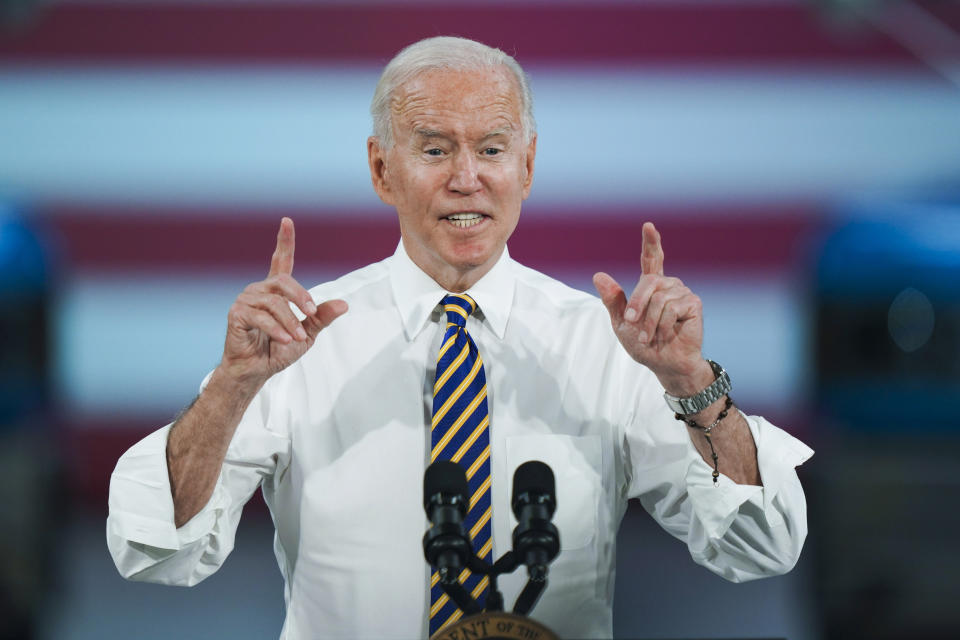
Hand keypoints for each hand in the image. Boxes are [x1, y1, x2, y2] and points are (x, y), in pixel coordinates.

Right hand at [219, 217, 347, 390]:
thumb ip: (322, 317)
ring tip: (297, 338)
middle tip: (311, 314)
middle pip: (284, 280)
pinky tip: (285, 340)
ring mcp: (246, 300)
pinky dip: (276, 329)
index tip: (287, 221)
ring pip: (274, 302)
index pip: (281, 260)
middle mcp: (260, 290)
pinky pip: (260, 316)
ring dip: (290, 321)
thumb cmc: (279, 350)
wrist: (257, 370)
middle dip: (301, 297)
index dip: (284, 241)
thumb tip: (344, 304)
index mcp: (276, 291)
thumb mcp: (308, 333)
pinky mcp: (236, 313)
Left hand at [593, 222, 711, 394]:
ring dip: (648, 322)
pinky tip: (665, 335)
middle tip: (631, 323)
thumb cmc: (643, 344)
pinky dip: (662, 326)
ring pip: (658, 298)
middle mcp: (669, 284)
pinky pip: (671, 308)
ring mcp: (682, 292)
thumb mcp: (621, 322)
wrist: (664, 363)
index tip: (648, 226)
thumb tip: (598, 275)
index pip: (652, 259)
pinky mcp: (693, 303)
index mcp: (652, 286)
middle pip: (648, 281)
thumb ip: (613, 299)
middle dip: (636, 304)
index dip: (651, 242)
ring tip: (648, 336)